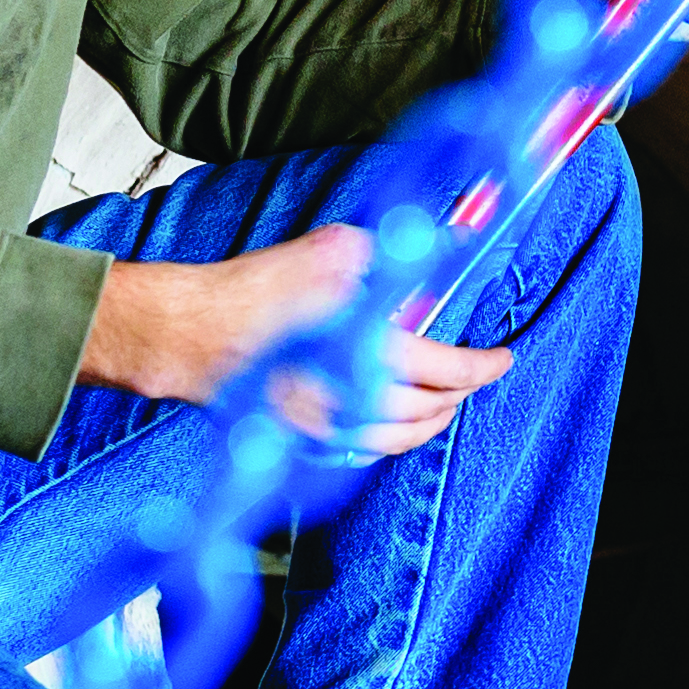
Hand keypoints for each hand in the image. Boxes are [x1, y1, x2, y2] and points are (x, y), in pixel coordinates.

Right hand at [84, 227, 508, 455]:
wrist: (186, 333)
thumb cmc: (252, 293)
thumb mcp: (332, 251)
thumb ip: (394, 249)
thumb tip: (450, 234)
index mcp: (368, 356)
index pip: (449, 371)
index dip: (484, 365)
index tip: (502, 357)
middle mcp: (352, 403)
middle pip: (430, 412)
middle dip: (461, 395)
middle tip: (475, 376)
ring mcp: (323, 430)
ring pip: (397, 440)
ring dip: (430, 423)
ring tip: (445, 403)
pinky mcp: (297, 440)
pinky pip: (358, 453)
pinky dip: (387, 442)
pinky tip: (392, 428)